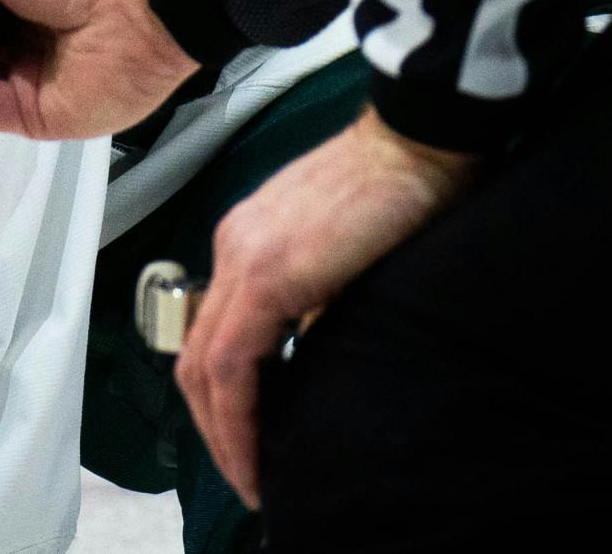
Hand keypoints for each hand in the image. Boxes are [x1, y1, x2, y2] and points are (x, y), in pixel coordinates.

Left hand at [175, 107, 477, 507]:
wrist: (417, 135)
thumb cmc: (399, 186)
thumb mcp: (344, 253)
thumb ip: (318, 298)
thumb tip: (318, 354)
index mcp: (247, 242)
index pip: (211, 334)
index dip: (222, 401)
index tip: (249, 447)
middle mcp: (232, 247)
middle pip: (194, 356)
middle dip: (215, 428)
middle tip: (246, 474)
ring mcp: (242, 256)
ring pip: (203, 365)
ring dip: (222, 431)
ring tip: (251, 475)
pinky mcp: (269, 271)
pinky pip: (232, 360)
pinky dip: (237, 414)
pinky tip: (257, 450)